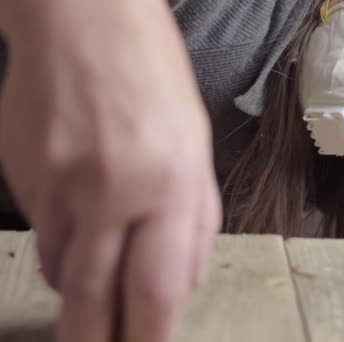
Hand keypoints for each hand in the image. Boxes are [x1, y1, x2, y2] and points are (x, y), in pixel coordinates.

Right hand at [0, 1, 221, 340]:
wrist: (83, 20)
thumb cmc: (153, 80)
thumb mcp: (197, 149)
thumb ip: (196, 223)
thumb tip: (182, 286)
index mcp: (168, 182)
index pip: (159, 288)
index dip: (150, 337)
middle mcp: (111, 190)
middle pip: (94, 299)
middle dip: (96, 341)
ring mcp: (57, 184)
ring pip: (63, 273)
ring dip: (83, 285)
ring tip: (102, 252)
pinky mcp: (21, 176)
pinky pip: (44, 234)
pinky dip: (66, 241)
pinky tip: (81, 205)